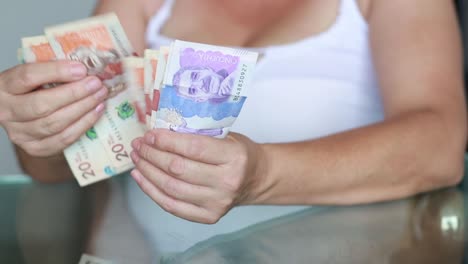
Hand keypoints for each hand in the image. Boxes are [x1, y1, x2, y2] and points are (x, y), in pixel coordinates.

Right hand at [0, 61, 107, 156]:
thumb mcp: (35, 76)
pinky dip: (82, 125)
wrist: (24, 117)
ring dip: (82, 109)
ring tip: (100, 97)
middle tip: (96, 84)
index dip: (56, 72)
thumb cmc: (32, 90)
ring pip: (54, 123)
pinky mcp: (34, 148)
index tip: (81, 69)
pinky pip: (62, 139)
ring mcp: (18, 133)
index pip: (27, 76)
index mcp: (4, 86)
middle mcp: (6, 111)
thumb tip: (86, 66)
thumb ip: (53, 70)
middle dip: (74, 94)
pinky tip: (95, 112)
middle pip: (42, 104)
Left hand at [130, 129, 266, 223]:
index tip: (150, 135)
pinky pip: (171, 206)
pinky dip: (151, 191)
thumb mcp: (227, 136)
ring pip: (171, 188)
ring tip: (137, 158)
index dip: (167, 141)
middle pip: (178, 169)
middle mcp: (227, 182)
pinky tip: (141, 177)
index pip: (193, 148)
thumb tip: (160, 131)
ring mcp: (217, 203)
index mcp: (234, 158)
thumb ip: (198, 135)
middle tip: (139, 144)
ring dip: (148, 171)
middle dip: (152, 155)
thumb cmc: (238, 154)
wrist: (256, 179)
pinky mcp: (208, 217)